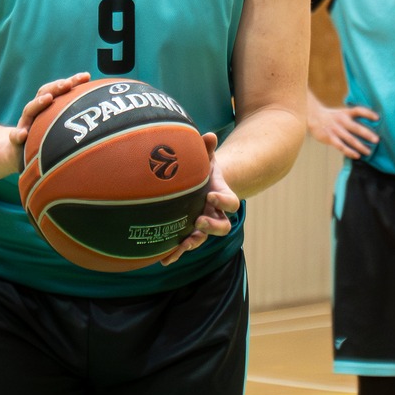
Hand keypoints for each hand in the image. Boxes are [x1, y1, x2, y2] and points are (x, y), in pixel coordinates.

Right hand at [7, 73, 90, 172]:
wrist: (17, 153)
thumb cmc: (45, 138)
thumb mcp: (59, 128)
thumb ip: (75, 119)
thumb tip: (104, 114)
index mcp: (47, 107)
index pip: (59, 89)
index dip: (72, 81)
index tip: (86, 76)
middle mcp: (35, 113)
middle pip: (44, 95)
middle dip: (56, 87)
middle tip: (67, 84)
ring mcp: (25, 124)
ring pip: (29, 111)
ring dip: (38, 103)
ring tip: (47, 98)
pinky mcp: (16, 140)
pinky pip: (15, 137)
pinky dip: (18, 134)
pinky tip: (23, 135)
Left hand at [161, 134, 238, 264]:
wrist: (200, 184)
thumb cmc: (203, 169)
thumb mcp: (206, 158)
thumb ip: (207, 148)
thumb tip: (208, 135)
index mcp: (222, 196)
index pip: (231, 203)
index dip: (223, 201)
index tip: (211, 196)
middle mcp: (215, 214)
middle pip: (223, 227)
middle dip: (212, 227)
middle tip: (199, 221)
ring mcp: (203, 226)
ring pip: (203, 239)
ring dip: (193, 242)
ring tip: (182, 244)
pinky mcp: (188, 232)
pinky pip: (184, 245)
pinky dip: (175, 253)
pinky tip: (163, 259)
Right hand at [307, 98, 379, 157]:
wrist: (313, 117)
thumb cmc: (331, 117)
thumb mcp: (341, 113)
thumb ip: (352, 118)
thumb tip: (369, 126)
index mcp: (345, 113)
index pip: (358, 110)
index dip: (368, 114)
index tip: (378, 118)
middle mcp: (341, 121)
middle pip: (356, 127)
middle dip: (367, 134)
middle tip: (377, 140)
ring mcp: (336, 130)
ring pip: (350, 139)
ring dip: (360, 146)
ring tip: (369, 152)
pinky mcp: (330, 138)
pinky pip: (341, 146)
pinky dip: (349, 152)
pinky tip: (356, 156)